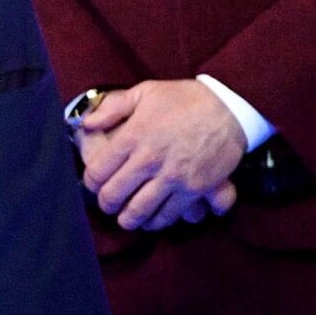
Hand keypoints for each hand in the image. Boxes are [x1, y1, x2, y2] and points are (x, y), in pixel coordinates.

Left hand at [77, 80, 248, 231]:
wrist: (229, 108)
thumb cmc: (184, 99)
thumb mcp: (145, 92)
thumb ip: (112, 107)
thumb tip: (86, 124)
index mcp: (133, 136)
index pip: (98, 171)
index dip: (90, 182)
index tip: (94, 183)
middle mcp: (149, 160)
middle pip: (114, 196)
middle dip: (106, 204)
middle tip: (108, 203)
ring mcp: (172, 178)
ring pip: (139, 212)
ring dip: (129, 218)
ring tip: (127, 217)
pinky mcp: (194, 190)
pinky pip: (169, 216)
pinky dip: (156, 222)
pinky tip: (152, 219)